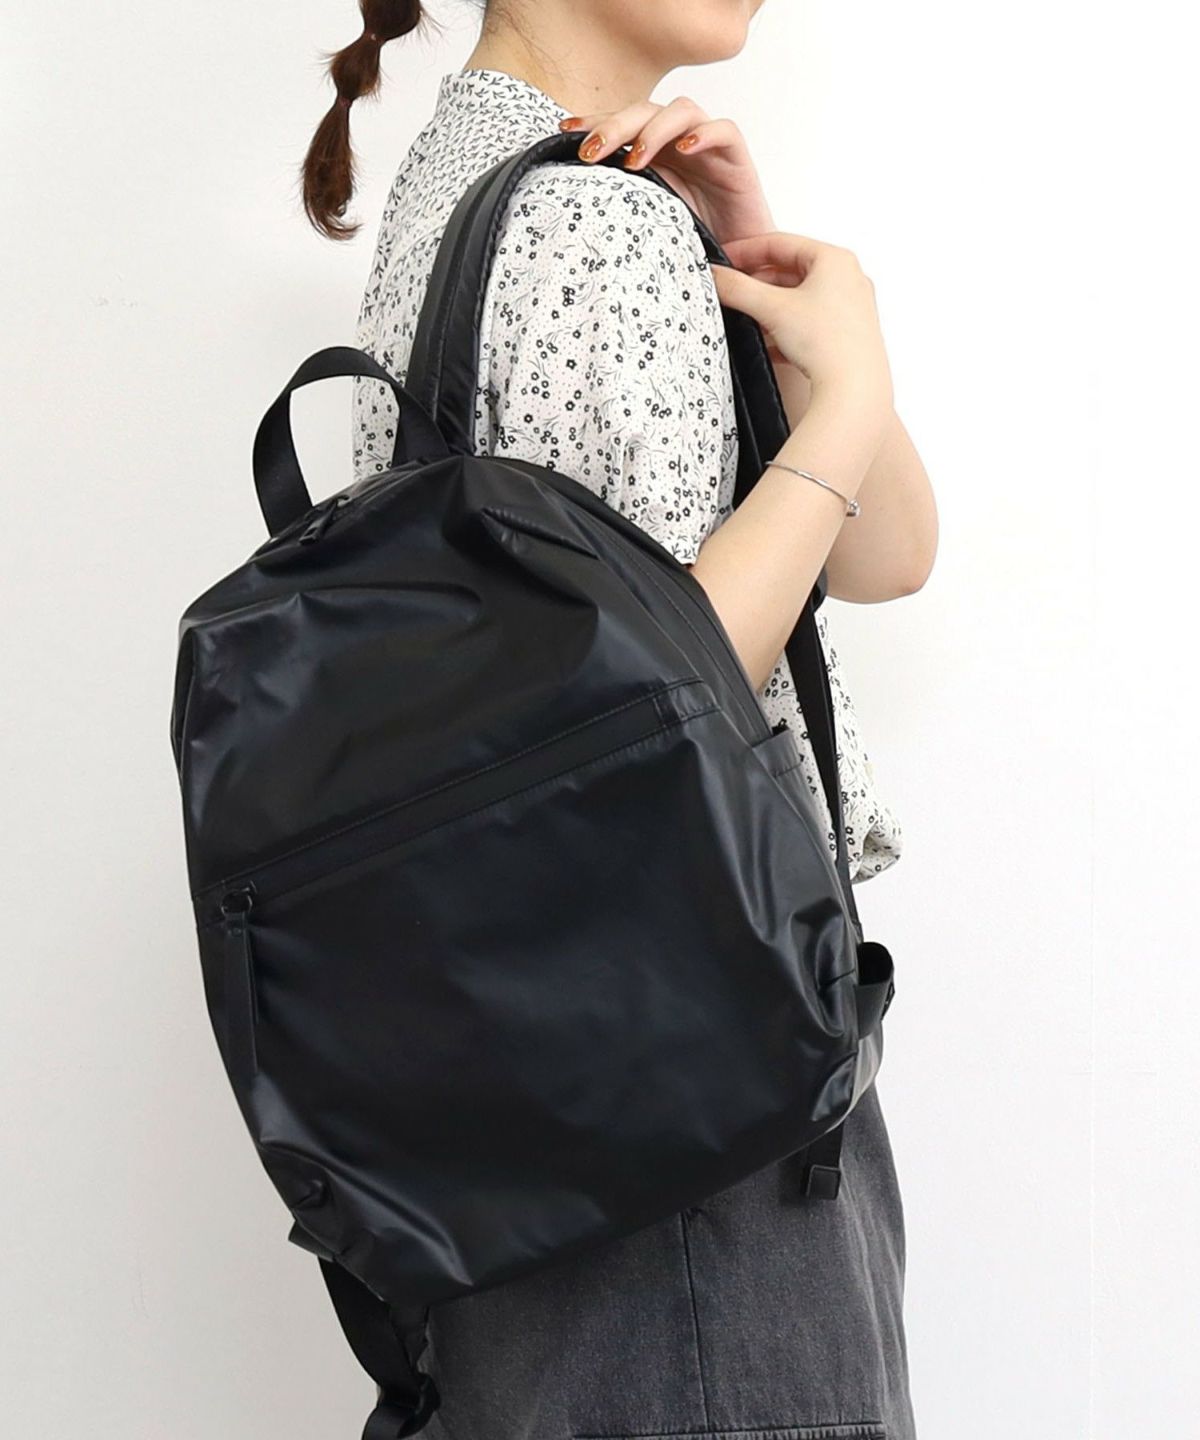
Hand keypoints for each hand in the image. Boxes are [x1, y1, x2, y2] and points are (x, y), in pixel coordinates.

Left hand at [559, 96, 774, 246]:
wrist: (741, 265)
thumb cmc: (696, 244)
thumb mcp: (649, 223)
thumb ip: (623, 203)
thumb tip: (574, 201)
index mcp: (655, 154)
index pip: (623, 125)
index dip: (595, 122)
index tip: (564, 130)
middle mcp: (679, 144)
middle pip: (645, 111)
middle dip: (614, 126)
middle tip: (590, 151)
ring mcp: (708, 148)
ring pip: (681, 110)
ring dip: (654, 130)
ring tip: (635, 160)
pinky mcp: (737, 158)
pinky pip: (723, 130)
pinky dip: (704, 134)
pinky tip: (685, 150)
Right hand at [711, 230, 893, 425]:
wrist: (855, 391)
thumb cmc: (829, 345)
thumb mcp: (772, 308)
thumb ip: (737, 288)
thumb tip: (715, 276)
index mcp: (835, 260)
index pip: (780, 243)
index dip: (745, 250)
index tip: (724, 261)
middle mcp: (848, 279)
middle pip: (790, 270)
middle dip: (758, 282)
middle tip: (734, 290)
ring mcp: (851, 308)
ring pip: (800, 298)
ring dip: (771, 307)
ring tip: (750, 318)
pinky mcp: (848, 335)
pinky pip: (810, 323)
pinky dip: (786, 328)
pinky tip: (770, 344)